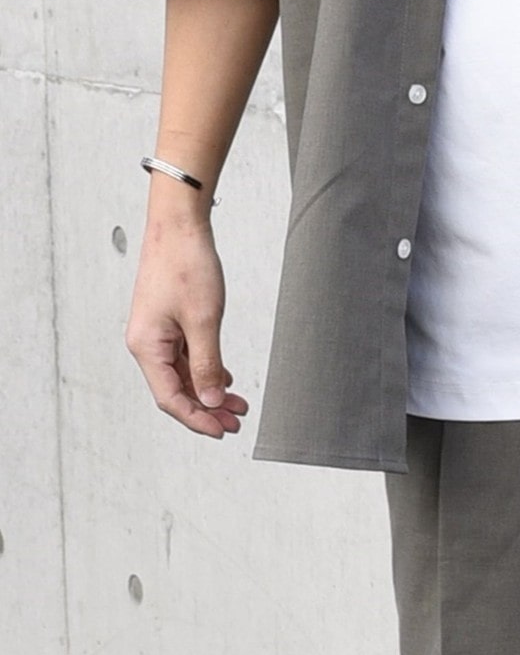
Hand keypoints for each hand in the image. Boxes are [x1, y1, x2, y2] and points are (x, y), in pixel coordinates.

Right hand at [124, 211, 249, 437]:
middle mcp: (147, 343)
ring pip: (183, 373)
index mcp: (146, 346)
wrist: (179, 224)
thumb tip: (210, 400)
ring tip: (237, 404)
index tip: (222, 430)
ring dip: (209, 390)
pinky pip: (185, 355)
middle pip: (176, 389)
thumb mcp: (203, 319)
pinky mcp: (168, 320)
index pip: (170, 398)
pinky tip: (225, 378)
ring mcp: (157, 332)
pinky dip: (205, 368)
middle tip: (236, 421)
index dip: (197, 418)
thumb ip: (207, 364)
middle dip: (207, 408)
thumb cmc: (186, 264)